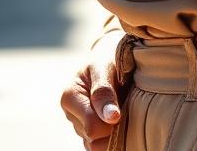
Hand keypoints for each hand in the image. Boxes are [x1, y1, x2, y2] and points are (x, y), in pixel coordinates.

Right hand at [60, 34, 125, 149]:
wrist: (112, 55)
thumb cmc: (108, 57)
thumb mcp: (105, 66)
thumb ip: (104, 91)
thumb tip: (111, 118)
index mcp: (70, 97)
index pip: (92, 126)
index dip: (112, 120)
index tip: (125, 101)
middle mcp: (72, 114)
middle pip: (94, 138)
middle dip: (113, 125)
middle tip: (126, 102)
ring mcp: (80, 125)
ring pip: (98, 144)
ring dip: (114, 131)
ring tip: (122, 107)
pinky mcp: (91, 131)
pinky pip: (101, 145)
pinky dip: (113, 136)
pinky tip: (121, 119)